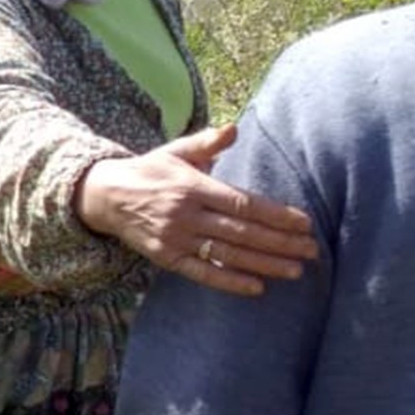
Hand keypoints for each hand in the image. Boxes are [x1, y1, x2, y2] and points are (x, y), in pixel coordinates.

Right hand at [76, 123, 317, 296]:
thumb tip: (234, 127)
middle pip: (241, 232)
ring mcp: (175, 239)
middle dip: (280, 242)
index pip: (242, 203)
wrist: (103, 196)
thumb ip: (207, 143)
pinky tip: (256, 287)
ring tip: (295, 270)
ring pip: (227, 254)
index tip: (304, 223)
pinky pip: (202, 273)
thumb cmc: (149, 171)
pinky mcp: (166, 258)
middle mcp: (185, 215)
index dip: (275, 215)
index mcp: (192, 187)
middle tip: (312, 251)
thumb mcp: (175, 151)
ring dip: (264, 264)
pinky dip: (229, 282)